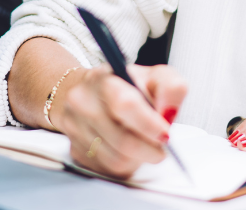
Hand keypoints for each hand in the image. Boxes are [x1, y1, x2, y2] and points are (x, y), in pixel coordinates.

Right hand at [53, 64, 187, 178]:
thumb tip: (168, 114)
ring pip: (116, 159)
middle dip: (150, 149)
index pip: (125, 104)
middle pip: (122, 140)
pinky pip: (108, 169)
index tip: (165, 133)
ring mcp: (75, 127)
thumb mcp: (153, 76)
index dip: (149, 124)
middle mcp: (83, 102)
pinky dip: (125, 164)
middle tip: (161, 146)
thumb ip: (171, 88)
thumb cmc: (125, 85)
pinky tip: (126, 150)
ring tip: (143, 145)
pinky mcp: (75, 149)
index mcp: (103, 79)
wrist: (87, 92)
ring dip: (138, 158)